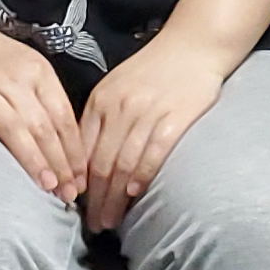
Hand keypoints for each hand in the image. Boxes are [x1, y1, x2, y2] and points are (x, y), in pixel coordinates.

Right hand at [0, 22, 84, 202]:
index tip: (81, 180)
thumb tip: (74, 153)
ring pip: (11, 125)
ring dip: (31, 156)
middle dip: (59, 162)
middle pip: (42, 125)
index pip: (62, 117)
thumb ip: (49, 106)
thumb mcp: (32, 73)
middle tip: (68, 192)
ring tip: (45, 183)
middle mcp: (13, 79)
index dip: (74, 151)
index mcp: (38, 73)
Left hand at [80, 33, 232, 231]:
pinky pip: (153, 152)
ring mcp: (147, 112)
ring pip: (123, 164)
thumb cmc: (155, 70)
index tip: (76, 206)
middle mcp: (120, 107)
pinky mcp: (174, 117)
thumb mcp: (118, 87)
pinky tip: (135, 194)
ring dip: (115, 198)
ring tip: (112, 220)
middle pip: (101, 163)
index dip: (78, 182)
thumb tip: (88, 161)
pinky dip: (142, 176)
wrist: (193, 45)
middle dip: (95, 200)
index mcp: (101, 101)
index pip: (83, 150)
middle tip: (94, 225)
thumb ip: (102, 119)